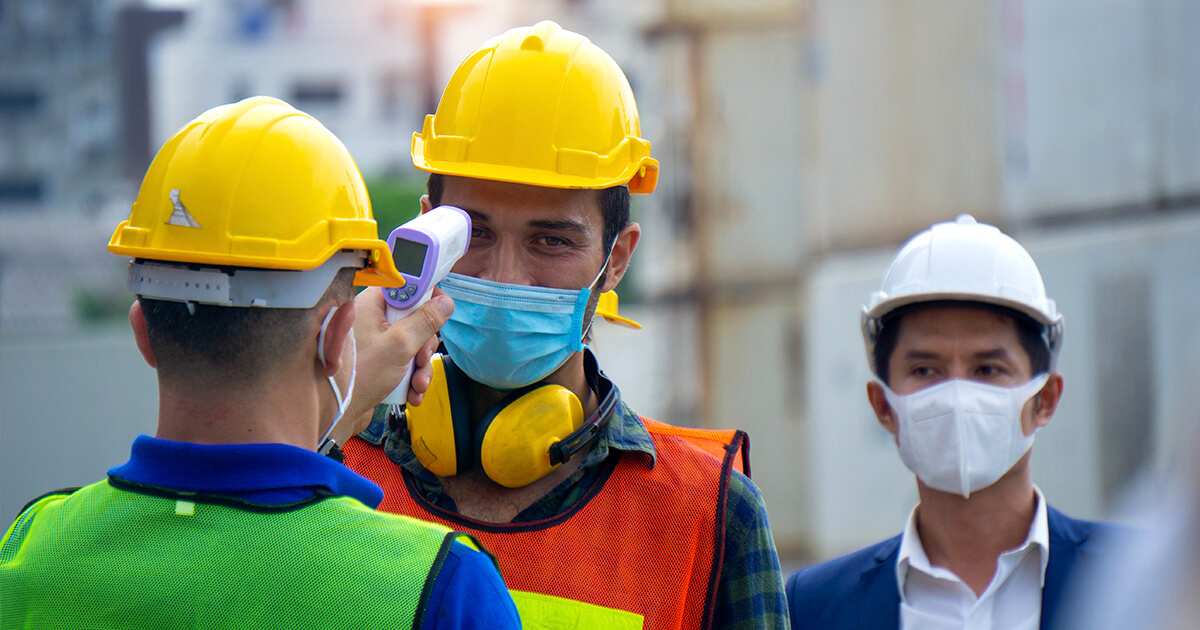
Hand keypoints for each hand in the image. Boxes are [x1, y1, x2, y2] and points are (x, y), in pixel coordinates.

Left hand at [336, 287, 453, 440]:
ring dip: (421, 367)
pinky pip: (404, 363)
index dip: (425, 297)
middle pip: (415, 319)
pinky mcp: (379, 363)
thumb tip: (444, 303)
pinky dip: (411, 377)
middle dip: (424, 344)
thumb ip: (425, 321)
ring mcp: (376, 343)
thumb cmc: (357, 376)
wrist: (334, 414)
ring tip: (418, 384)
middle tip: (421, 358)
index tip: (438, 310)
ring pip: (413, 345)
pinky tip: (412, 392)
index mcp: (371, 305)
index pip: (406, 287)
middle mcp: (372, 321)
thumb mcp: (399, 345)